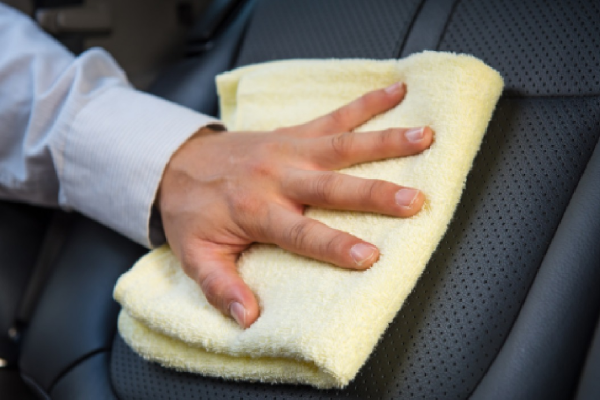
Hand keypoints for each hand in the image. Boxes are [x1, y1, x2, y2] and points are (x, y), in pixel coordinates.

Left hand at [158, 82, 432, 327]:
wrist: (176, 162)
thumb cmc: (191, 212)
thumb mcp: (194, 256)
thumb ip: (219, 287)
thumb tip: (247, 319)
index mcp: (256, 211)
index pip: (301, 233)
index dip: (335, 245)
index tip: (370, 256)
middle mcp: (278, 177)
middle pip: (331, 187)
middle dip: (374, 193)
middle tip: (414, 201)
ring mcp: (289, 150)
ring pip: (342, 145)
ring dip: (384, 141)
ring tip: (424, 137)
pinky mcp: (294, 134)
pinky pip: (334, 116)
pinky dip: (367, 103)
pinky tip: (397, 93)